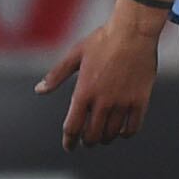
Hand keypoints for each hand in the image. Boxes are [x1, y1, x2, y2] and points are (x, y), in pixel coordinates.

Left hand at [37, 10, 162, 149]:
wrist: (133, 31)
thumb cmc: (103, 40)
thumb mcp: (75, 55)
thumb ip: (56, 75)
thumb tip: (39, 90)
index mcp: (84, 91)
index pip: (73, 127)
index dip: (69, 141)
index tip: (69, 147)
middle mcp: (102, 101)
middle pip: (92, 135)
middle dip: (87, 141)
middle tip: (87, 141)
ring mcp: (122, 102)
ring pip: (111, 133)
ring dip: (105, 138)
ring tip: (103, 136)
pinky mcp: (140, 100)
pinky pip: (132, 127)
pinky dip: (125, 134)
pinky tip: (122, 131)